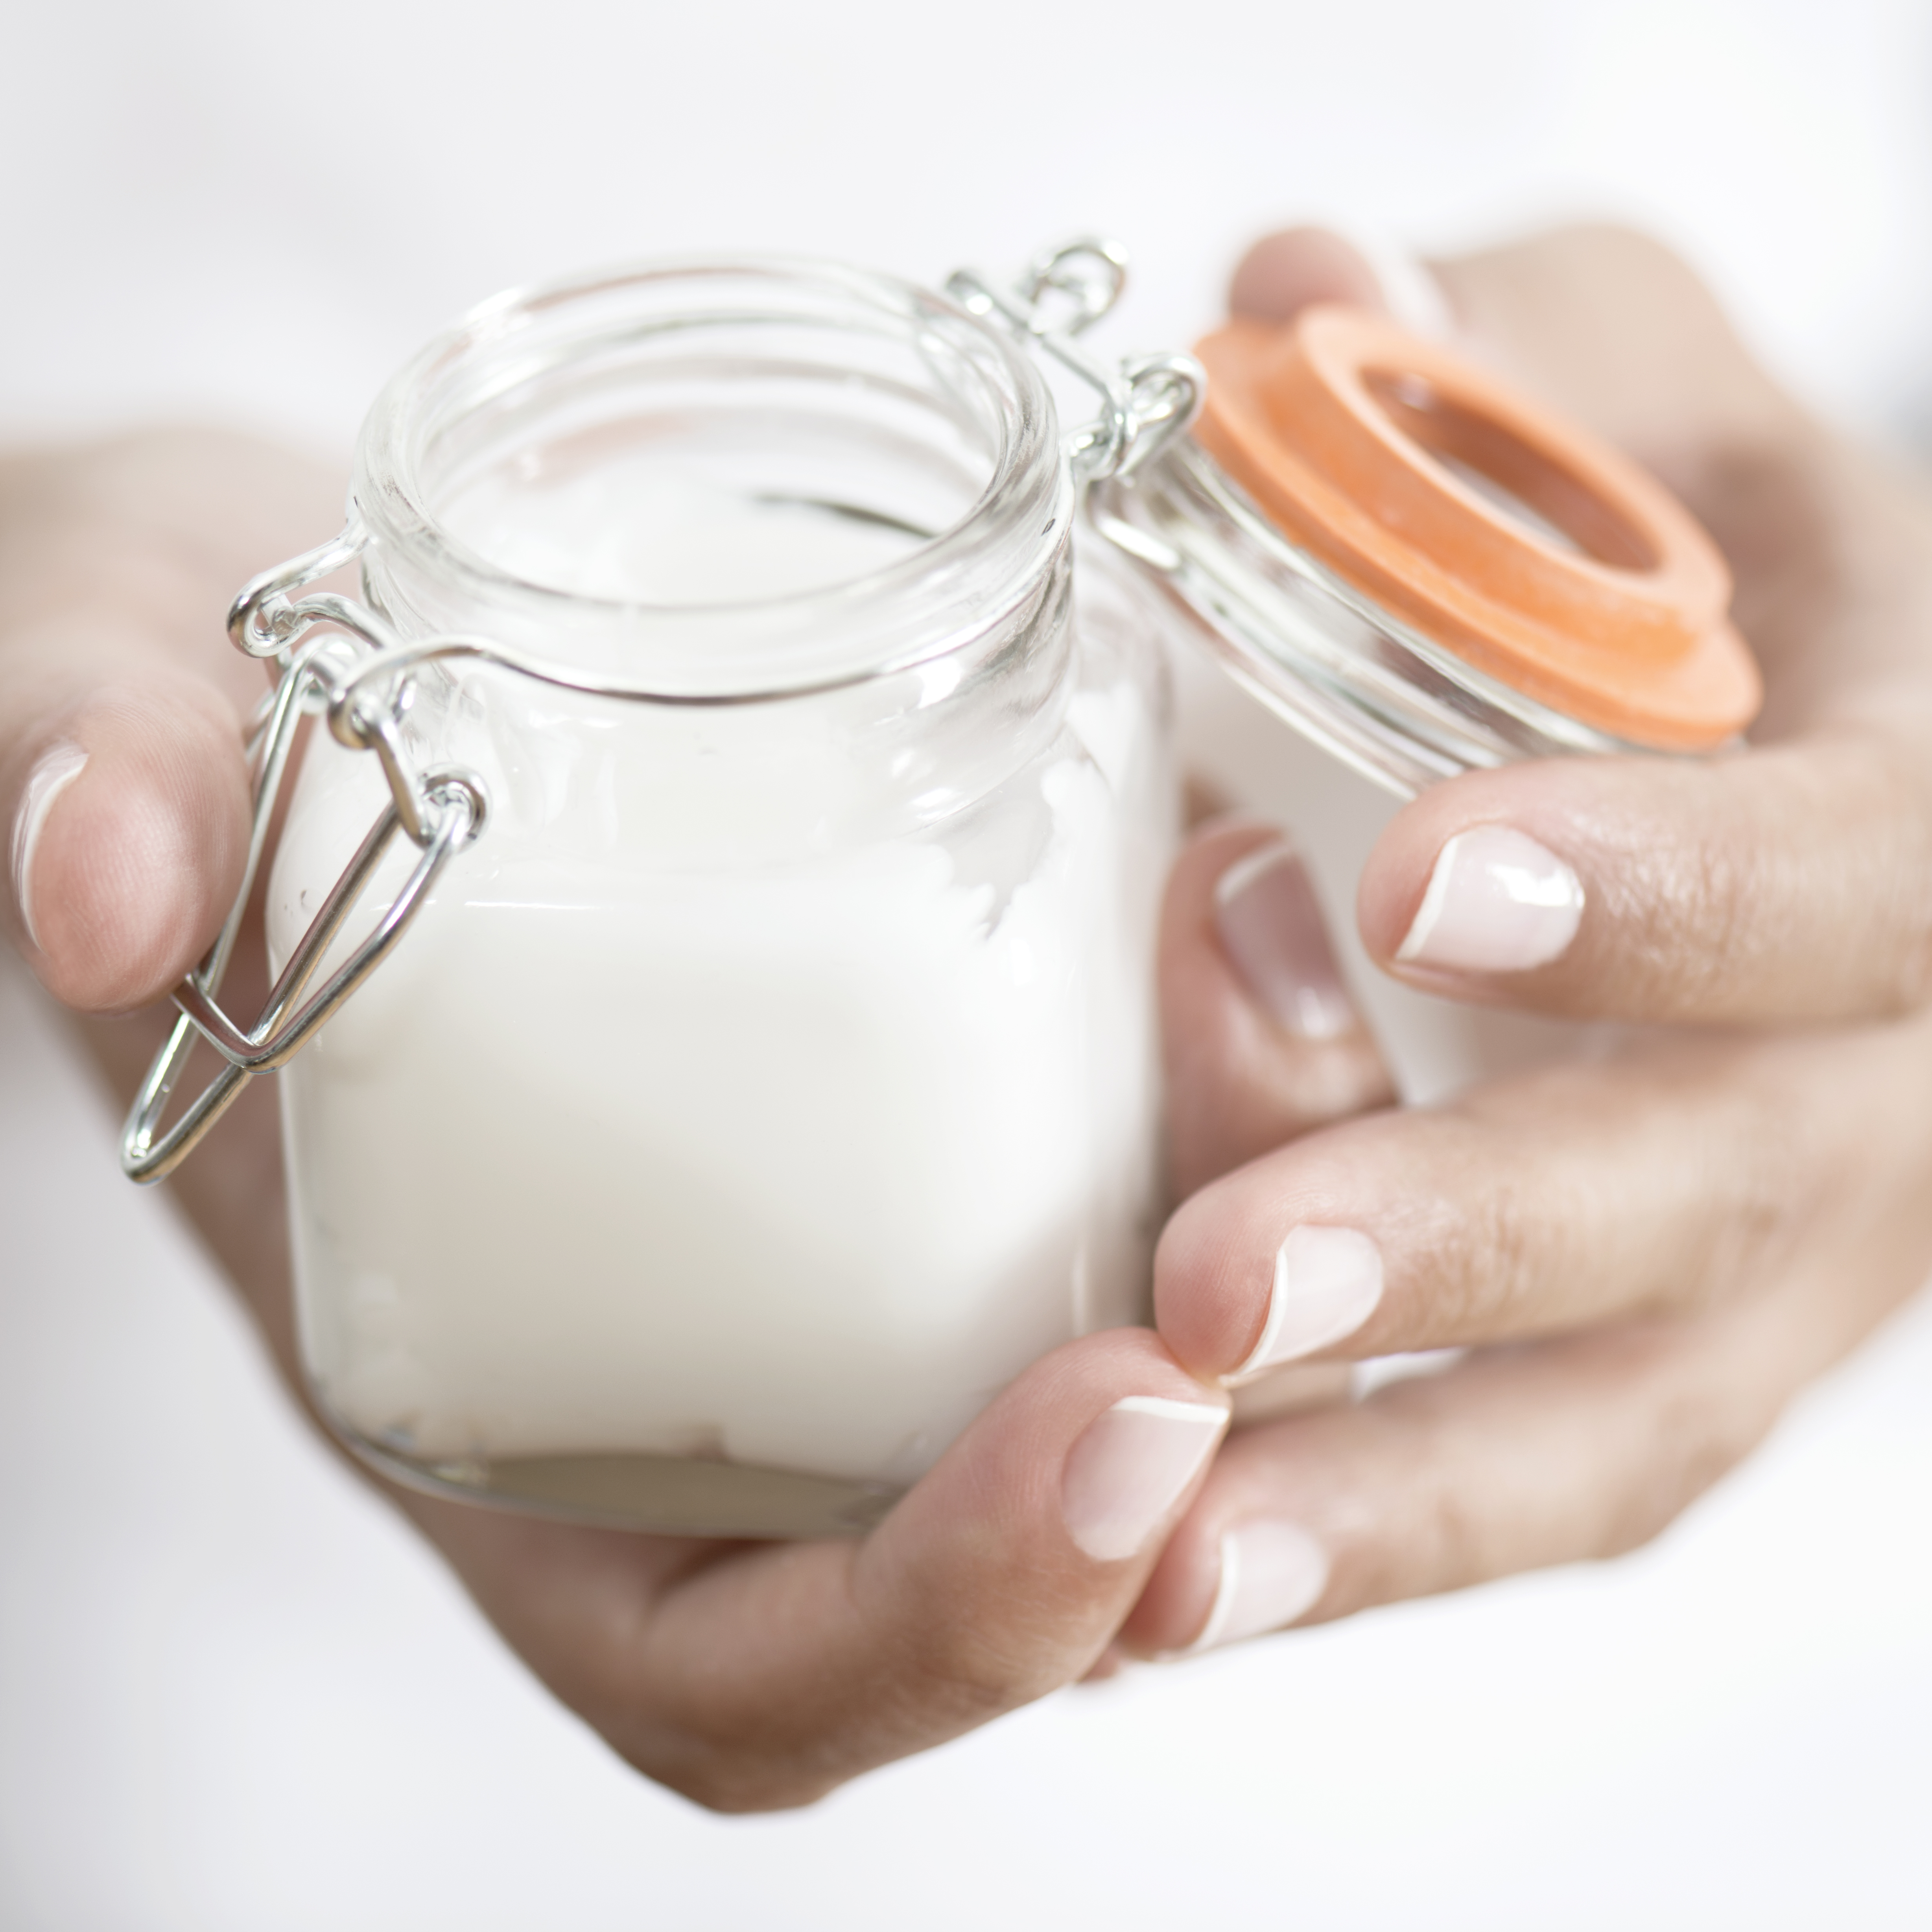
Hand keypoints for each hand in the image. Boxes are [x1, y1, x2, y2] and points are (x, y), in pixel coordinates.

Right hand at [2, 430, 1229, 1810]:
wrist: (286, 648)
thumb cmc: (189, 715)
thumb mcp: (105, 705)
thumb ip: (92, 770)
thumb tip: (101, 868)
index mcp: (503, 1394)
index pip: (736, 1658)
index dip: (936, 1614)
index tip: (1114, 1435)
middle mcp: (692, 1360)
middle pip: (976, 1559)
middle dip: (1158, 1493)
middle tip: (1270, 1311)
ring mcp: (821, 1233)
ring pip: (1103, 1375)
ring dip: (1265, 1289)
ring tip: (1303, 1072)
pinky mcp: (908, 1080)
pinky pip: (1124, 1175)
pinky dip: (1223, 1102)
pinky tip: (1256, 937)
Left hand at [1128, 227, 1931, 1656]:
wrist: (1767, 767)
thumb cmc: (1700, 563)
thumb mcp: (1640, 398)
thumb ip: (1501, 360)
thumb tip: (1305, 289)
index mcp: (1922, 835)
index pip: (1854, 884)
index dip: (1669, 892)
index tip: (1426, 881)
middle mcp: (1870, 1102)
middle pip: (1710, 1214)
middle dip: (1465, 1252)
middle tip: (1223, 1292)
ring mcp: (1762, 1280)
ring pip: (1608, 1434)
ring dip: (1389, 1506)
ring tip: (1163, 1565)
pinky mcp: (1643, 1376)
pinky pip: (1511, 1495)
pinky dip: (1345, 1548)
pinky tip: (1152, 1588)